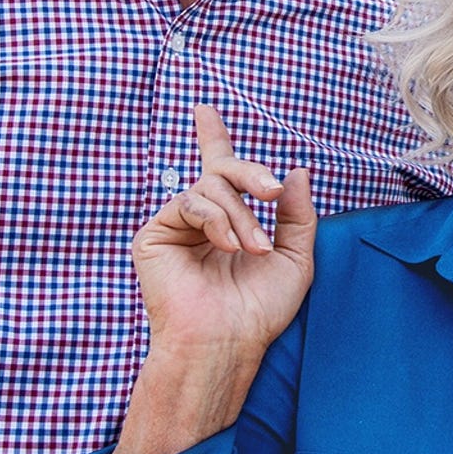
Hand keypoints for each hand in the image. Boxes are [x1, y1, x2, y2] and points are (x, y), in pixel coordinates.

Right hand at [132, 105, 318, 370]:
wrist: (225, 343)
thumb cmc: (258, 312)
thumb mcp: (294, 259)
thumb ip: (297, 215)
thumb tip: (297, 171)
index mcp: (229, 223)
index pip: (222, 172)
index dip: (212, 138)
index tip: (204, 110)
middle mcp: (200, 221)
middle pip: (222, 170)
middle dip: (251, 173)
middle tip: (271, 191)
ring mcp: (176, 227)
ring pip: (211, 186)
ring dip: (240, 214)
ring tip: (252, 249)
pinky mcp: (155, 235)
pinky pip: (188, 202)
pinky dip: (214, 219)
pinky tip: (227, 246)